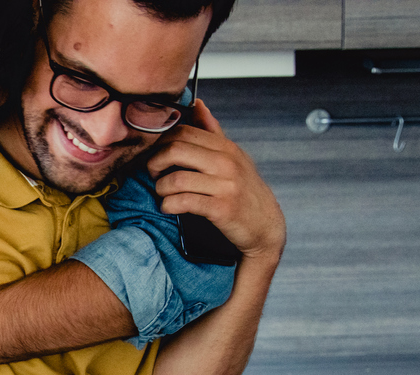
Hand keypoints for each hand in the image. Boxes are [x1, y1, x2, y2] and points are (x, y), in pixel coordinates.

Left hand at [146, 100, 285, 262]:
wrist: (265, 224)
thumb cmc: (244, 190)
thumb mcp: (233, 157)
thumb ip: (213, 132)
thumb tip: (198, 104)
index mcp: (225, 147)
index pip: (183, 132)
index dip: (161, 143)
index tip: (156, 155)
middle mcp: (226, 163)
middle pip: (175, 150)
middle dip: (155, 162)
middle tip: (154, 174)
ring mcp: (225, 185)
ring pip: (176, 179)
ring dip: (160, 188)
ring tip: (163, 194)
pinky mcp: (221, 209)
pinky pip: (184, 202)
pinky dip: (169, 205)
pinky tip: (169, 207)